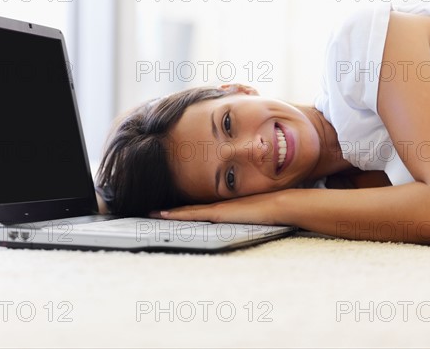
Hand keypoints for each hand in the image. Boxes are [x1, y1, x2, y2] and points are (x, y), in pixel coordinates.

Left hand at [149, 191, 288, 225]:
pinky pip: (192, 214)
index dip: (180, 211)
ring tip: (150, 214)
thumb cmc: (271, 212)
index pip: (197, 209)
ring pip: (186, 211)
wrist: (280, 205)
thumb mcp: (254, 216)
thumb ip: (245, 219)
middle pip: (188, 209)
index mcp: (224, 208)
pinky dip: (177, 214)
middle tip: (149, 212)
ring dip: (168, 213)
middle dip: (169, 211)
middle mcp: (217, 206)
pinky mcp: (218, 213)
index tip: (163, 212)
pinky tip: (163, 215)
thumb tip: (245, 224)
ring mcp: (217, 209)